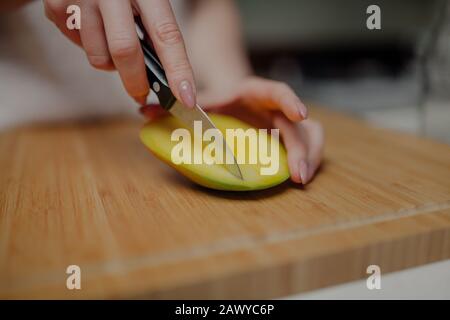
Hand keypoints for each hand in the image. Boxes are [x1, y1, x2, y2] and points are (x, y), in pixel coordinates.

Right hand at [44, 0, 195, 106]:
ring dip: (111, 63)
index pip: (166, 35)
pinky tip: (93, 26)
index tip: (187, 98)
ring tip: (112, 40)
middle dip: (136, 82)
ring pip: (99, 57)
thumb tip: (167, 76)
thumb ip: (156, 28)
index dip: (178, 70)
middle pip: (125, 52)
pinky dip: (90, 46)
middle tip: (142, 95)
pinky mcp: (56, 8)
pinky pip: (79, 47)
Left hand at [141, 76, 323, 183]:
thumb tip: (144, 112)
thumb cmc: (214, 101)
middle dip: (301, 147)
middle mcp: (273, 107)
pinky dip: (305, 163)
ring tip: (301, 180)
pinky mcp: (286, 139)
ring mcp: (283, 124)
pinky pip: (305, 148)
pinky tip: (298, 179)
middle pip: (297, 123)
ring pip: (310, 136)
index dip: (290, 101)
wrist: (229, 100)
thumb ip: (175, 105)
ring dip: (310, 157)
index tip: (300, 115)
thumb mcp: (197, 101)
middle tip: (298, 173)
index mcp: (253, 92)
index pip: (275, 91)